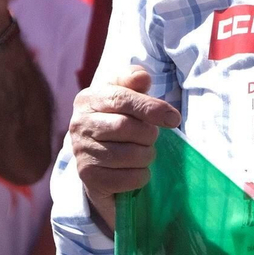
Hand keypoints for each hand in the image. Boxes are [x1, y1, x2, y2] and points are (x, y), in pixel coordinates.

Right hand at [69, 67, 180, 227]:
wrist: (98, 158)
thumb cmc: (117, 119)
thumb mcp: (124, 95)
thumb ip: (133, 81)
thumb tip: (143, 77)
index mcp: (88, 99)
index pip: (120, 98)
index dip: (150, 107)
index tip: (174, 118)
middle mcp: (79, 124)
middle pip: (125, 127)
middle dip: (148, 134)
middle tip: (151, 137)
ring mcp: (81, 152)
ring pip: (129, 155)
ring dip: (146, 155)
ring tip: (144, 152)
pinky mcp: (88, 177)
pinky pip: (127, 178)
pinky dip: (140, 176)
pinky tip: (136, 169)